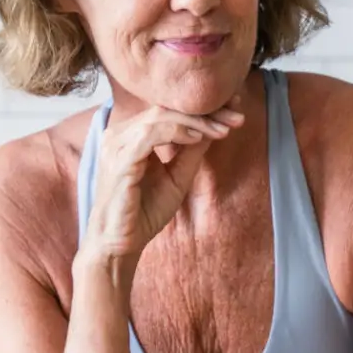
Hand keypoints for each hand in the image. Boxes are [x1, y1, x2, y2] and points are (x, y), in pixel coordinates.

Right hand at [79, 97, 242, 274]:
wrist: (120, 244)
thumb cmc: (143, 212)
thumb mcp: (177, 177)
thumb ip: (191, 151)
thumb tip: (215, 125)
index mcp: (131, 135)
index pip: (168, 111)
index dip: (203, 109)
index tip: (234, 111)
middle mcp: (120, 134)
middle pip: (165, 109)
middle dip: (205, 112)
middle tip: (236, 116)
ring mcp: (116, 145)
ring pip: (159, 117)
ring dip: (196, 121)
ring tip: (223, 129)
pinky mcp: (119, 161)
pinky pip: (149, 135)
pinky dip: (176, 132)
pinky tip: (199, 138)